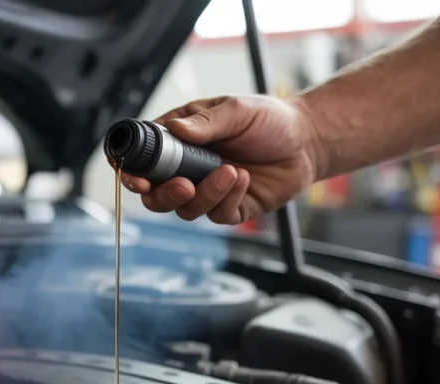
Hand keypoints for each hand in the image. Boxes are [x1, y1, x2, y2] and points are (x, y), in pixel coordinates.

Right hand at [120, 95, 320, 223]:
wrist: (307, 141)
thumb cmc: (269, 120)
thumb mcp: (235, 110)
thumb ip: (205, 123)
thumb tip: (174, 129)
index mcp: (180, 140)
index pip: (144, 159)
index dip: (132, 171)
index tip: (136, 177)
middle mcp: (188, 168)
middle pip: (155, 195)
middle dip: (164, 195)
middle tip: (183, 185)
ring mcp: (207, 190)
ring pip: (186, 209)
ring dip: (205, 195)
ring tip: (232, 172)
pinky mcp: (230, 208)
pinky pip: (217, 216)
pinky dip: (228, 199)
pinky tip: (245, 179)